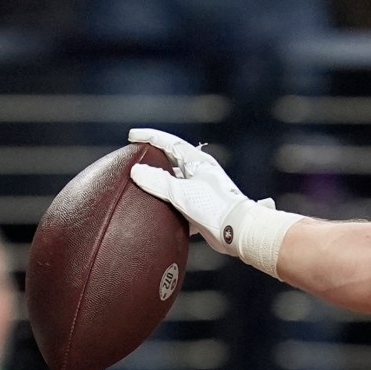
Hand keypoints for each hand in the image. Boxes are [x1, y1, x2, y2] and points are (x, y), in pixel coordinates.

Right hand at [127, 128, 270, 258]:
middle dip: (154, 157)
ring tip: (143, 183)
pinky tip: (160, 209)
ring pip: (176, 181)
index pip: (169, 143)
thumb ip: (158, 182)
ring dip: (161, 182)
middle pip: (172, 159)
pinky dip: (169, 202)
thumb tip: (136, 170)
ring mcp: (202, 189)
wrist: (239, 232)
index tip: (131, 136)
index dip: (150, 137)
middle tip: (136, 157)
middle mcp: (200, 172)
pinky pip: (181, 200)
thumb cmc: (215, 209)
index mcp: (198, 162)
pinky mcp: (203, 206)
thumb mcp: (182, 193)